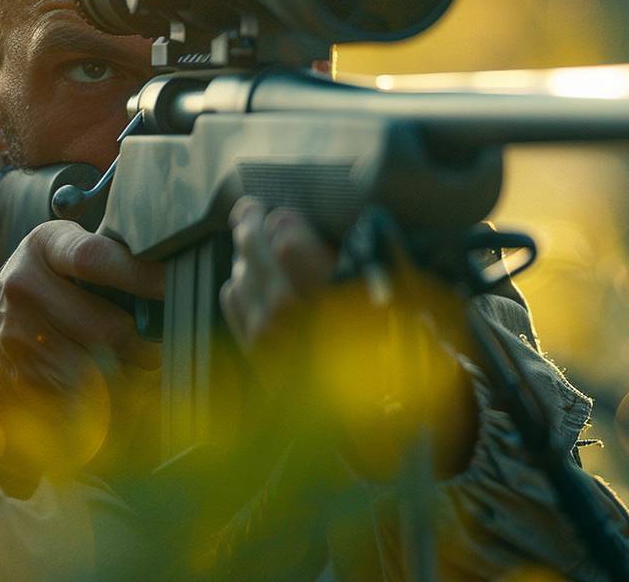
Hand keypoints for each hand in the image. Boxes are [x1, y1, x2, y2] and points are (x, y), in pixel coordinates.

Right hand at [0, 221, 160, 487]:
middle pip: (106, 329)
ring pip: (97, 372)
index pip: (96, 258)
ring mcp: (15, 336)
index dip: (142, 275)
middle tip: (161, 349)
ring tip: (141, 373)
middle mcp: (23, 286)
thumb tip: (175, 275)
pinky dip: (105, 404)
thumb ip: (112, 255)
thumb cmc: (45, 282)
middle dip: (144, 346)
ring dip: (130, 379)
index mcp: (44, 246)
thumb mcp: (66, 250)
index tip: (176, 285)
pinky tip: (115, 396)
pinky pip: (76, 401)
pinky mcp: (15, 378)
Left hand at [220, 199, 477, 477]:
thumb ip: (360, 254)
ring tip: (254, 243)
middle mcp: (291, 316)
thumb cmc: (396, 352)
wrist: (379, 420)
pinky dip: (239, 286)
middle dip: (252, 224)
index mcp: (330, 296)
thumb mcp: (395, 296)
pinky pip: (232, 302)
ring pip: (240, 273)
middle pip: (254, 250)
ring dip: (246, 256)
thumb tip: (315, 225)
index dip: (288, 221)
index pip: (288, 239)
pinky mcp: (255, 355)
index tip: (291, 216)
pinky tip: (252, 281)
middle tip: (251, 208)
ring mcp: (267, 338)